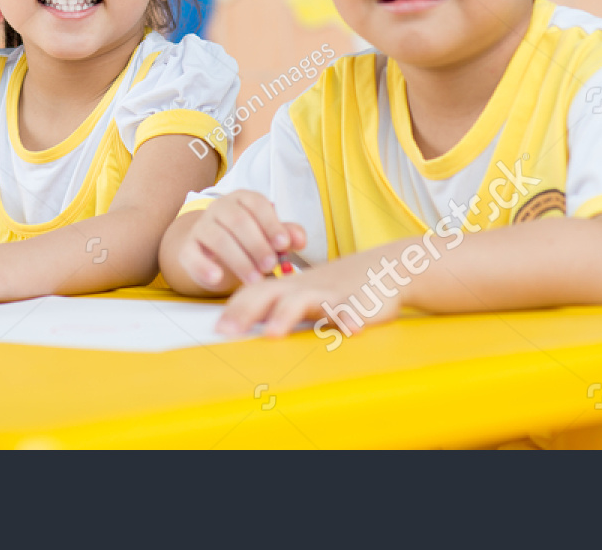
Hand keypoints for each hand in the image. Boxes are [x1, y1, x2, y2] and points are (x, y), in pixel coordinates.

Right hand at [178, 192, 306, 289]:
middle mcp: (219, 208)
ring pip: (218, 238)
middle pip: (238, 221)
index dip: (271, 224)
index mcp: (242, 199)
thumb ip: (286, 236)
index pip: (256, 204)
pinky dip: (204, 266)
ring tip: (255, 279)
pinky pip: (192, 255)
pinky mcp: (187, 248)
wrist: (213, 254)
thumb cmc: (248, 242)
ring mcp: (201, 227)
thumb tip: (300, 240)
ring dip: (239, 260)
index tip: (284, 245)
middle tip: (271, 266)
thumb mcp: (269, 237)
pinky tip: (218, 277)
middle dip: (257, 245)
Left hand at [217, 251, 401, 338]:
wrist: (384, 268)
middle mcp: (305, 288)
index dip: (235, 309)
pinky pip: (354, 311)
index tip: (217, 328)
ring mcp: (331, 295)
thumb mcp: (304, 292)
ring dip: (286, 315)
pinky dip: (351, 319)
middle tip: (228, 332)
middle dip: (247, 312)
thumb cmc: (337, 286)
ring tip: (272, 333)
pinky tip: (350, 329)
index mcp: (290, 286)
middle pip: (270, 294)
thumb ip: (277, 304)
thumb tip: (242, 324)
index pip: (254, 292)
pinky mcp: (359, 304)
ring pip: (306, 301)